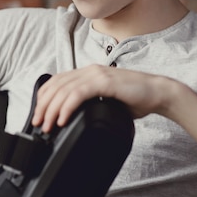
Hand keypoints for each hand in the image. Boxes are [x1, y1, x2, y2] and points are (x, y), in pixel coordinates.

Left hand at [32, 65, 173, 132]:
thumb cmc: (134, 100)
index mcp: (88, 73)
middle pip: (56, 86)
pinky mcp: (105, 82)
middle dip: (43, 106)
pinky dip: (67, 107)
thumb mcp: (105, 100)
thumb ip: (89, 103)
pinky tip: (62, 119)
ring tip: (48, 125)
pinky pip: (79, 94)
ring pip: (64, 90)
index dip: (43, 98)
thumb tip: (71, 118)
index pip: (57, 82)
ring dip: (52, 109)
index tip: (38, 115)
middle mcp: (89, 71)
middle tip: (39, 123)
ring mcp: (97, 75)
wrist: (158, 94)